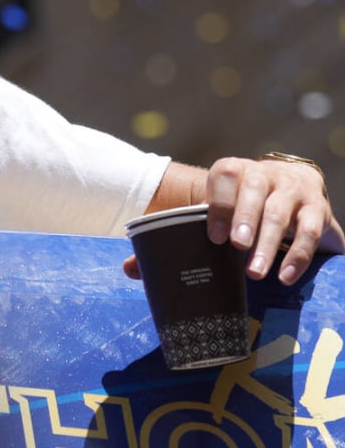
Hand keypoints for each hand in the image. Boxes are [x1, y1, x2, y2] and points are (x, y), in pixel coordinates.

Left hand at [124, 157, 344, 285]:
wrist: (295, 187)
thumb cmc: (241, 206)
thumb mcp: (213, 212)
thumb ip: (175, 235)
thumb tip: (130, 269)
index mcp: (232, 171)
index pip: (224, 175)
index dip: (219, 203)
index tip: (214, 235)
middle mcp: (264, 175)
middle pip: (255, 192)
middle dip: (245, 220)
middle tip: (236, 248)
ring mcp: (293, 191)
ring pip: (281, 213)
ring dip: (268, 243)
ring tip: (255, 272)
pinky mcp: (317, 210)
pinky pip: (309, 230)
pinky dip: (297, 254)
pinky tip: (285, 275)